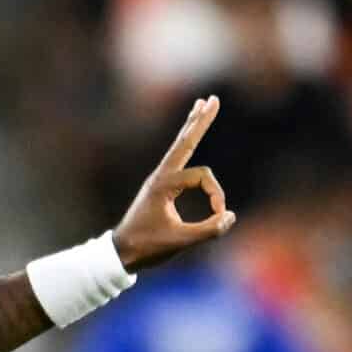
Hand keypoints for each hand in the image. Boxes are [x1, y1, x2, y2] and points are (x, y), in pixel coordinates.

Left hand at [111, 96, 233, 271]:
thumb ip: (207, 231)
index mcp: (164, 184)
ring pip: (180, 146)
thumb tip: (230, 216)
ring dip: (192, 126)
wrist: (121, 252)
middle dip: (200, 121)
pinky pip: (177, 158)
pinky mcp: (160, 186)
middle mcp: (161, 175)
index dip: (216, 195)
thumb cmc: (147, 247)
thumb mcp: (179, 242)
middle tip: (213, 99)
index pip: (202, 177)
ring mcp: (159, 178)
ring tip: (200, 105)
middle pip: (185, 141)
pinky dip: (186, 143)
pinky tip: (189, 137)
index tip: (219, 216)